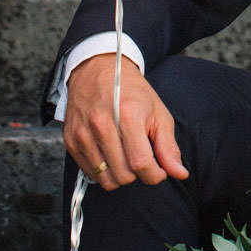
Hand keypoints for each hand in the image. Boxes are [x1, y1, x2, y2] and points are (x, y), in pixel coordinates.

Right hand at [62, 53, 188, 190]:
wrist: (98, 70)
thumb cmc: (131, 91)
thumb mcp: (158, 113)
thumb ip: (168, 146)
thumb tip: (179, 173)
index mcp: (128, 115)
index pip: (141, 163)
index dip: (155, 175)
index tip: (159, 170)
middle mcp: (101, 125)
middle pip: (123, 175)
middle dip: (138, 174)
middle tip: (142, 158)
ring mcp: (83, 134)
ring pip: (105, 179)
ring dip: (120, 175)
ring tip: (126, 157)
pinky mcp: (71, 141)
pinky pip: (89, 173)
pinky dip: (103, 171)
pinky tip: (111, 155)